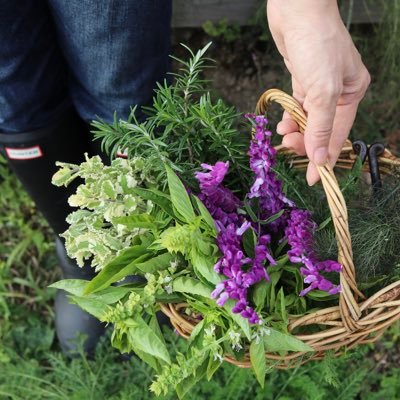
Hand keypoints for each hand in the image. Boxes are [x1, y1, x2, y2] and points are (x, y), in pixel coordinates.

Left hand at [267, 0, 369, 184]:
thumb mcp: (322, 91)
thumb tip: (321, 159)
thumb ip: (321, 127)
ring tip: (283, 137)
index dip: (324, 158)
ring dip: (295, 132)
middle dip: (305, 143)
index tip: (314, 180)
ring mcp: (318, 86)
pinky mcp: (302, 80)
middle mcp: (337, 92)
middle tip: (288, 149)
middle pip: (321, 129)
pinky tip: (282, 124)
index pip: (338, 135)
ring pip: (307, 120)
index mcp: (352, 93)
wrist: (297, 9)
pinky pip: (297, 108)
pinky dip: (290, 118)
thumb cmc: (316, 44)